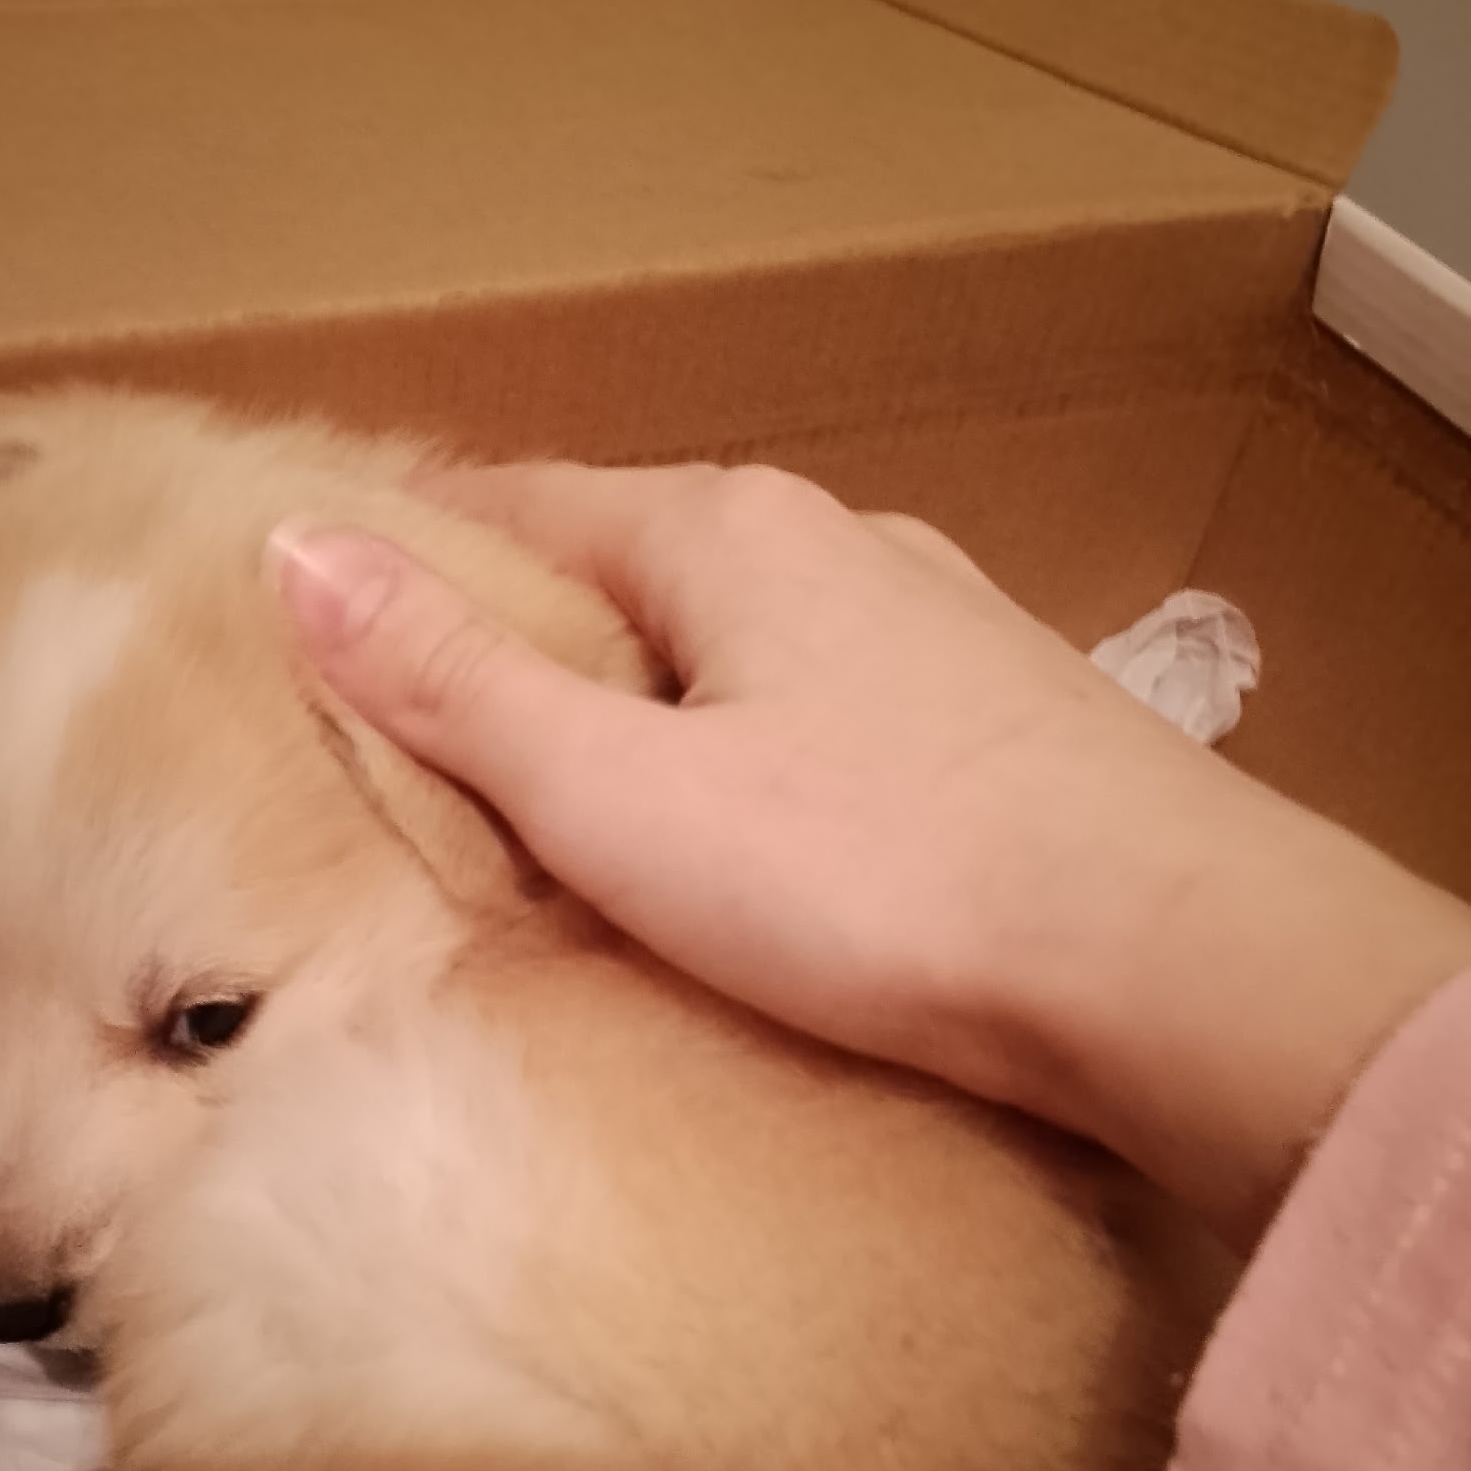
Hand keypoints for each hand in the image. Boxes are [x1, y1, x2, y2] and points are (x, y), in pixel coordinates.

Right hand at [270, 463, 1470, 1248]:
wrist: (1173, 967)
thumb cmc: (879, 881)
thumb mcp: (620, 796)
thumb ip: (456, 680)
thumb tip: (296, 546)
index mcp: (724, 530)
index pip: (513, 503)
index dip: (406, 555)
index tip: (321, 619)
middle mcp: (837, 542)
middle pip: (628, 568)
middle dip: (527, 639)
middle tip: (426, 742)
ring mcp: (937, 625)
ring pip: (737, 641)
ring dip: (650, 701)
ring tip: (578, 805)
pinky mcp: (1003, 720)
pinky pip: (825, 708)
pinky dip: (753, 748)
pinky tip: (752, 835)